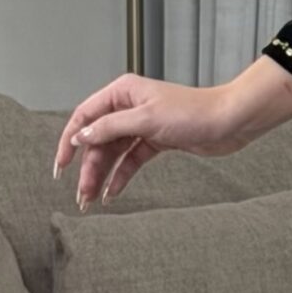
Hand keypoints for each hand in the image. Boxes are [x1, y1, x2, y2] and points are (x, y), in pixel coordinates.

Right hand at [53, 75, 250, 207]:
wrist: (230, 122)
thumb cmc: (194, 111)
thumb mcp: (146, 119)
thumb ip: (110, 128)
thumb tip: (80, 136)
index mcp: (122, 92)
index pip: (84, 117)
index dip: (69, 141)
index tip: (61, 166)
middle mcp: (129, 107)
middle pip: (98, 140)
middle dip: (88, 168)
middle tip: (81, 195)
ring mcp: (142, 125)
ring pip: (113, 153)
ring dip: (102, 175)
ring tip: (91, 200)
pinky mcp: (156, 141)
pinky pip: (131, 160)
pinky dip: (121, 176)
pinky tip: (112, 192)